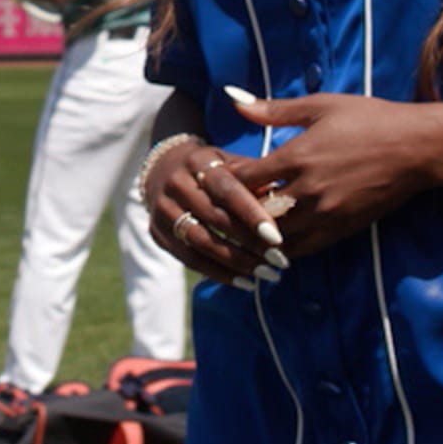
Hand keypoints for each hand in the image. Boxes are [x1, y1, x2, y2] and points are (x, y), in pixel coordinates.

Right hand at [144, 139, 288, 288]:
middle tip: (279, 261)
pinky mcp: (156, 232)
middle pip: (214, 219)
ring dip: (236, 263)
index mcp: (196, 161)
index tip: (276, 237)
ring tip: (265, 274)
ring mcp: (162, 209)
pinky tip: (244, 282)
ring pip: (200, 242)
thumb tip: (286, 202)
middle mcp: (175, 184)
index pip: (225, 189)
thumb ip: (255, 180)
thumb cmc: (210, 168)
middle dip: (249, 243)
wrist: (162, 168)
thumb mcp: (230, 163)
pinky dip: (218, 273)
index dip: (250, 214)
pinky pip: (189, 259)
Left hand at [224, 93, 442, 259]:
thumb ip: (273, 110)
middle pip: (253, 213)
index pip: (244, 179)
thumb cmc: (370, 119)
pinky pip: (302, 249)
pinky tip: (270, 241)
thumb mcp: (320, 106)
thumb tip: (233, 100)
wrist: (418, 148)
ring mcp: (326, 214)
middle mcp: (308, 190)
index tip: (214, 176)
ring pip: (275, 237)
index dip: (224, 179)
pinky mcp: (342, 230)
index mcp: (298, 156)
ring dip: (255, 234)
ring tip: (239, 227)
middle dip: (234, 212)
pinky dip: (281, 248)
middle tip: (218, 208)